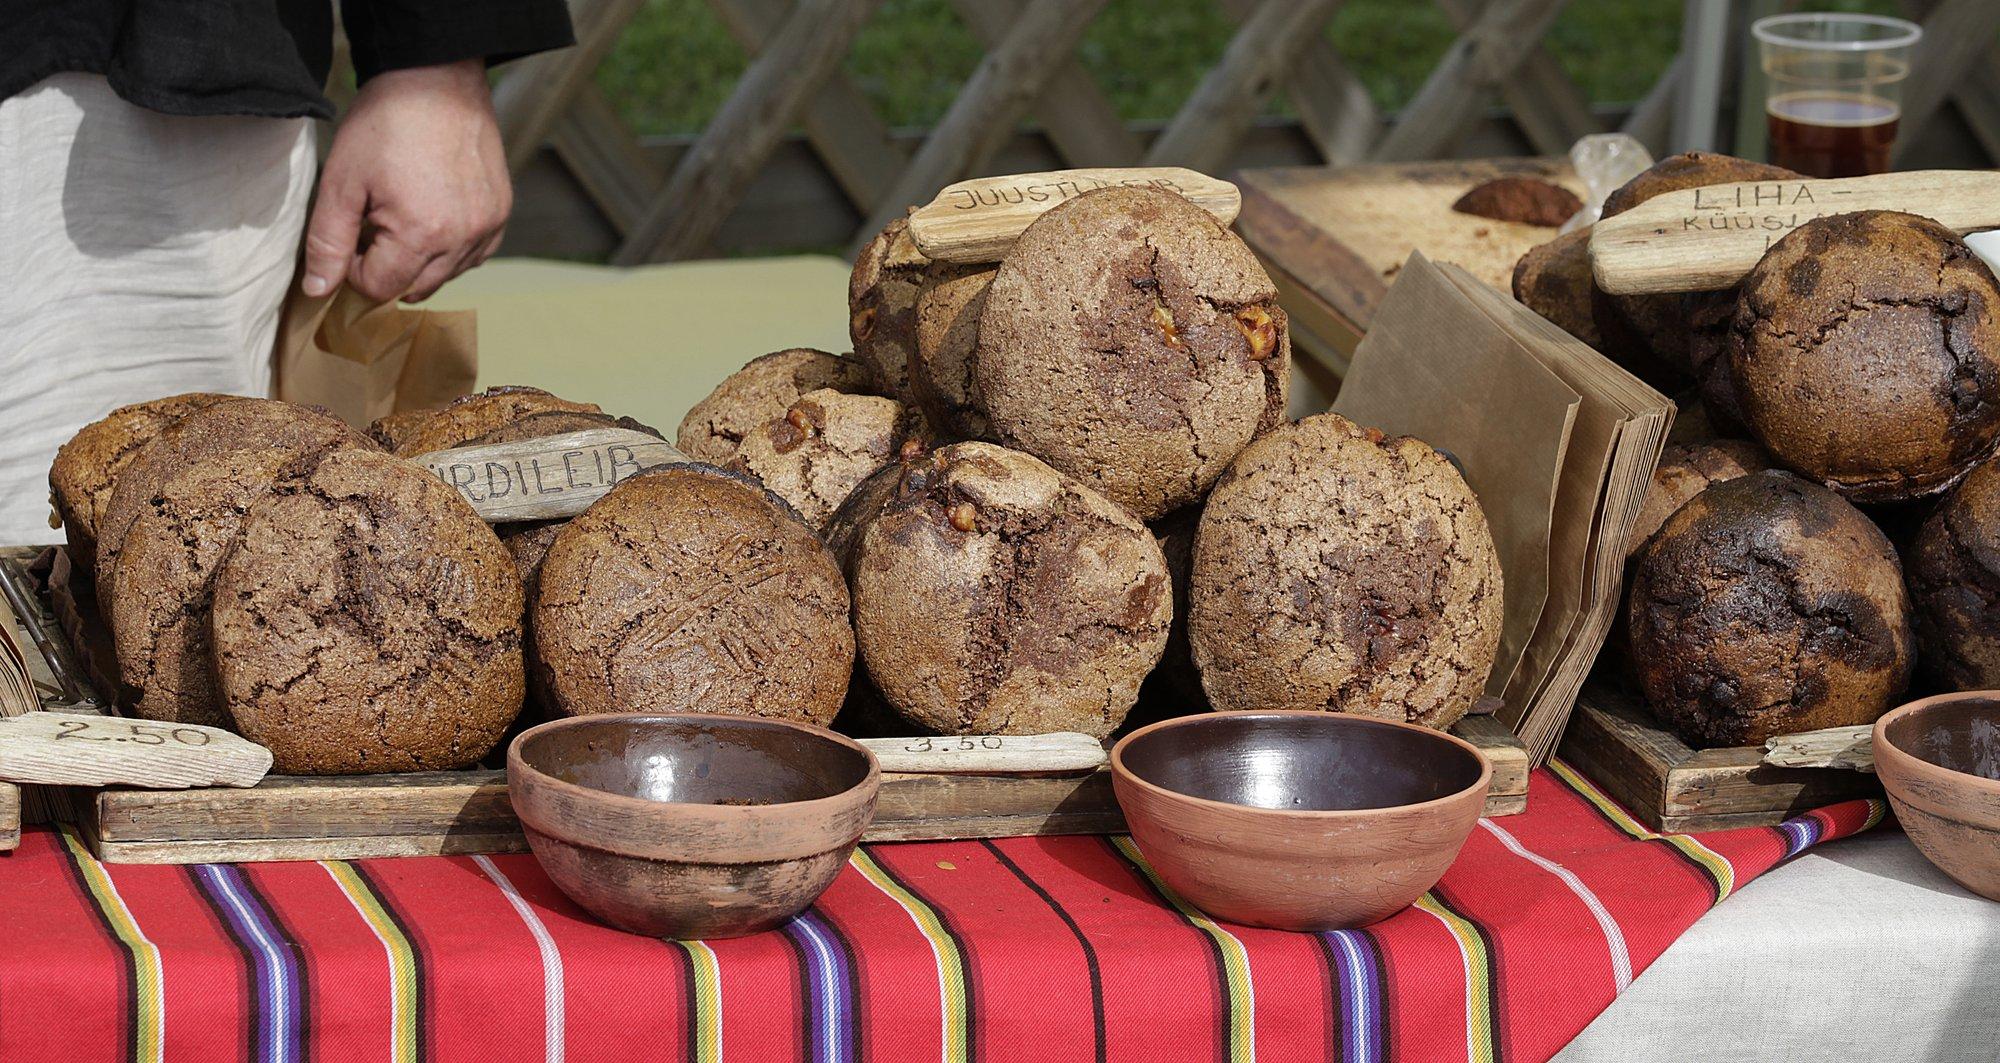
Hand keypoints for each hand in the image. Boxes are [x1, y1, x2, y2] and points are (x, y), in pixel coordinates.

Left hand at [301, 60, 509, 303]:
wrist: (437, 79)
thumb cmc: (386, 123)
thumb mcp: (342, 180)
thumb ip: (328, 241)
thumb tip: (319, 291)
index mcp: (421, 234)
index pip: (381, 288)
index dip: (354, 267)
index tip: (351, 232)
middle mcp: (462, 239)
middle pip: (415, 287)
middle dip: (387, 265)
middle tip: (374, 221)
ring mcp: (487, 227)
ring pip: (446, 275)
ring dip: (419, 260)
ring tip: (404, 215)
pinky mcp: (500, 214)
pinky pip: (474, 255)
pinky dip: (451, 250)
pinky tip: (435, 219)